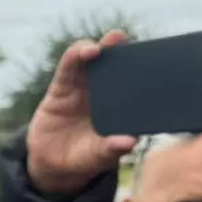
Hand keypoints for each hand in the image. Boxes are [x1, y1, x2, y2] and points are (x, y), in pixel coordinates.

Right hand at [26, 32, 136, 197]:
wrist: (52, 163)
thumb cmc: (84, 158)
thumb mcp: (99, 157)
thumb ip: (112, 149)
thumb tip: (129, 141)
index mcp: (120, 106)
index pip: (132, 82)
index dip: (140, 67)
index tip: (149, 58)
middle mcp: (104, 92)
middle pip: (114, 64)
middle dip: (119, 49)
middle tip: (122, 38)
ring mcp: (82, 87)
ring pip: (90, 61)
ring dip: (96, 48)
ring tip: (101, 46)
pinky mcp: (61, 87)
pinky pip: (68, 68)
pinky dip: (74, 56)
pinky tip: (83, 51)